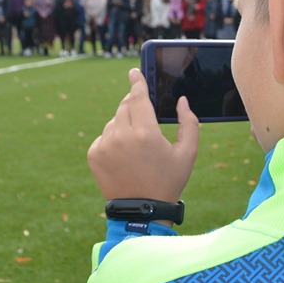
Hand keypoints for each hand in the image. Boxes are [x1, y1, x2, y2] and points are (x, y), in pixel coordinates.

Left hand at [87, 68, 198, 200]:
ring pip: (114, 121)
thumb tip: (182, 101)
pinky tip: (125, 156)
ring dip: (125, 125)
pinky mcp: (94, 154)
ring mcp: (105, 145)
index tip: (133, 72)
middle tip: (144, 119)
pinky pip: (105, 136)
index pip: (138, 97)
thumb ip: (189, 123)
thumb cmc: (168, 181)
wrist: (142, 210)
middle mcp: (122, 136)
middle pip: (125, 106)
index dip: (137, 82)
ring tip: (137, 147)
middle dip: (134, 106)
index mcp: (146, 133)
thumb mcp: (188, 154)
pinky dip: (114, 140)